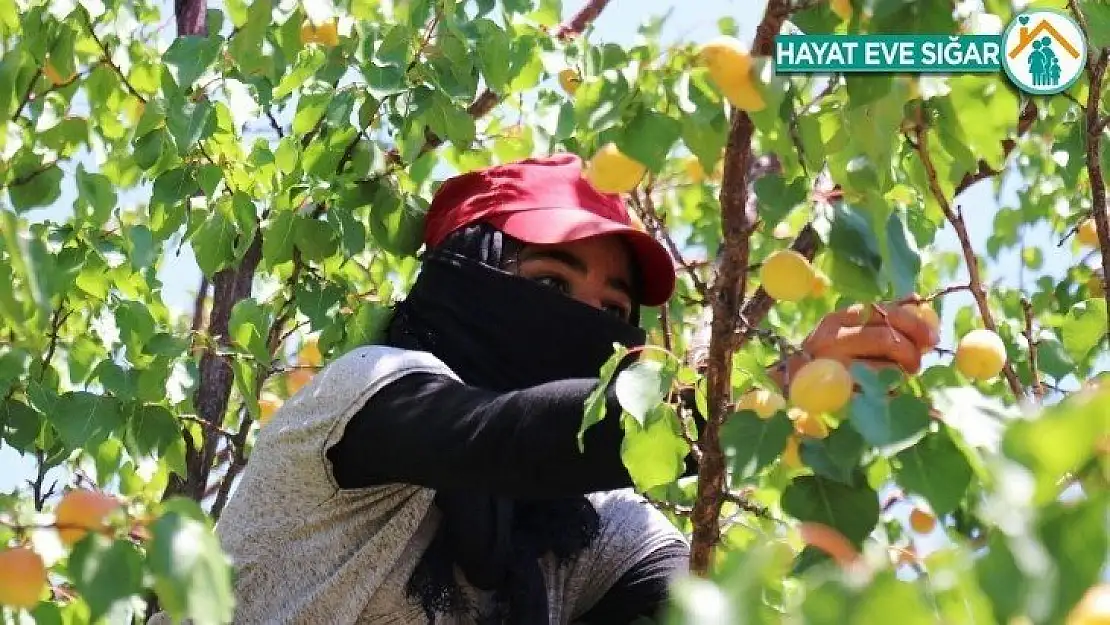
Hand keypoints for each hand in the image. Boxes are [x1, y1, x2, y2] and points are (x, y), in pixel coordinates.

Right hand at [771, 301, 939, 388]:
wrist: (791, 389)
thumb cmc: (829, 358)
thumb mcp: (848, 332)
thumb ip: (880, 319)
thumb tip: (917, 301)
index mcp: (837, 319)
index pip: (883, 312)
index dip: (913, 323)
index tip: (932, 337)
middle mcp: (831, 339)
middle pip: (886, 338)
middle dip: (911, 351)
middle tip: (917, 362)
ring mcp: (832, 367)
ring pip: (884, 366)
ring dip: (901, 373)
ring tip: (901, 376)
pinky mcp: (836, 393)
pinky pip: (876, 391)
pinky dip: (889, 391)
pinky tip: (887, 391)